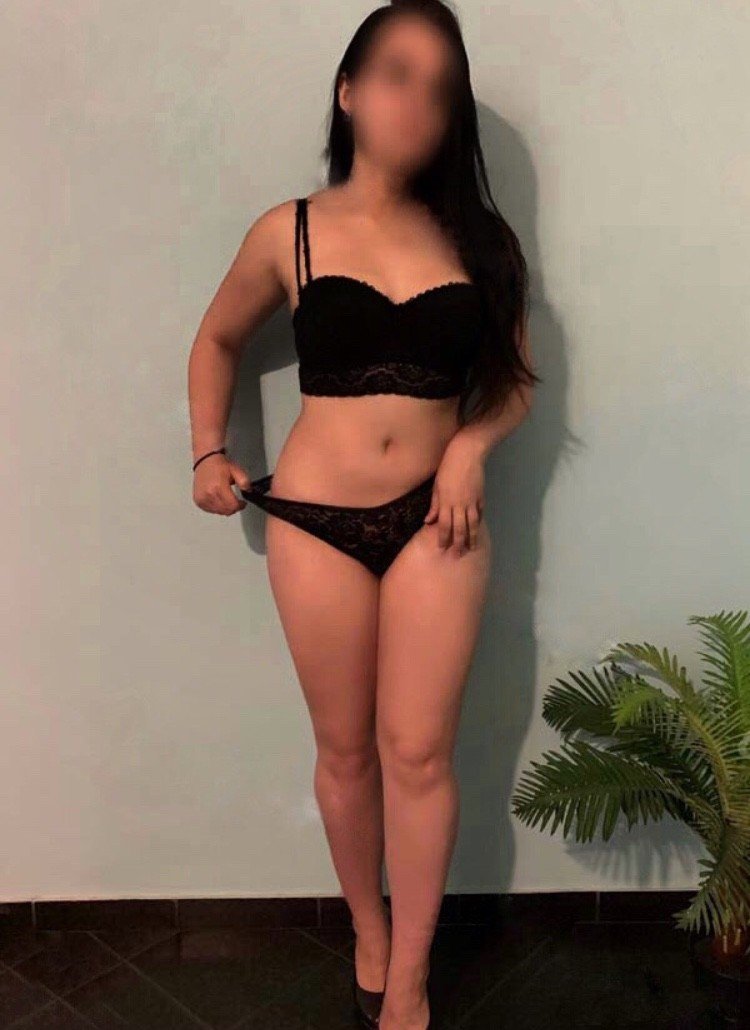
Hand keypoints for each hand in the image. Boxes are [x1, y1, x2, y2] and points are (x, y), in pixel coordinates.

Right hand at [193, 453, 252, 515]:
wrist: (205, 460)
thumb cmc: (219, 465)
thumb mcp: (236, 470)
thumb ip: (244, 481)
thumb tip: (248, 490)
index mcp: (218, 487)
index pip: (232, 506)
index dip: (240, 506)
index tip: (243, 503)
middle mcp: (209, 495)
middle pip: (226, 511)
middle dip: (234, 508)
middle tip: (236, 502)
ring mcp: (202, 499)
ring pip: (219, 512)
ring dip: (225, 509)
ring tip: (227, 499)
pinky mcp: (198, 501)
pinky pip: (211, 511)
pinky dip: (217, 508)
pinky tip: (219, 500)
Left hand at [423, 440, 484, 555]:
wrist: (466, 454)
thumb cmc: (447, 468)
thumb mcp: (436, 486)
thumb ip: (434, 505)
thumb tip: (428, 521)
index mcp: (446, 501)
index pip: (444, 525)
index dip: (443, 538)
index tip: (441, 548)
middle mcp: (459, 504)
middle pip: (459, 528)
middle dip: (458, 543)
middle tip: (457, 556)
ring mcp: (472, 501)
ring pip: (472, 524)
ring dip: (472, 538)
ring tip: (472, 548)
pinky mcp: (480, 496)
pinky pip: (480, 513)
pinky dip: (479, 523)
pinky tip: (478, 530)